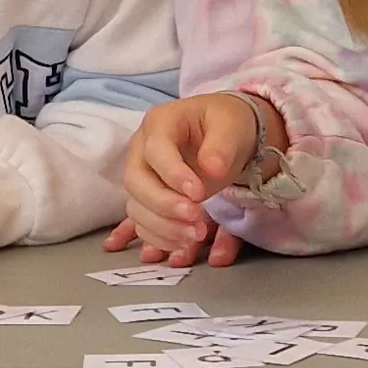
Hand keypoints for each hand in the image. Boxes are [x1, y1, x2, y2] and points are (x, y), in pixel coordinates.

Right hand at [112, 95, 250, 269]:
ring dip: (163, 226)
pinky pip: (142, 224)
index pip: (155, 150)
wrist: (224, 136)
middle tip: (196, 220)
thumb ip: (222, 145)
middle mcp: (141, 150)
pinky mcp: (147, 200)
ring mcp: (141, 176)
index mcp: (160, 123)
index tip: (199, 194)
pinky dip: (160, 238)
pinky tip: (184, 244)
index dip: (173, 174)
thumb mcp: (231, 125)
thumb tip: (211, 168)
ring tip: (196, 235)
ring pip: (136, 206)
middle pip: (136, 181)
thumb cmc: (225, 124)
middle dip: (164, 205)